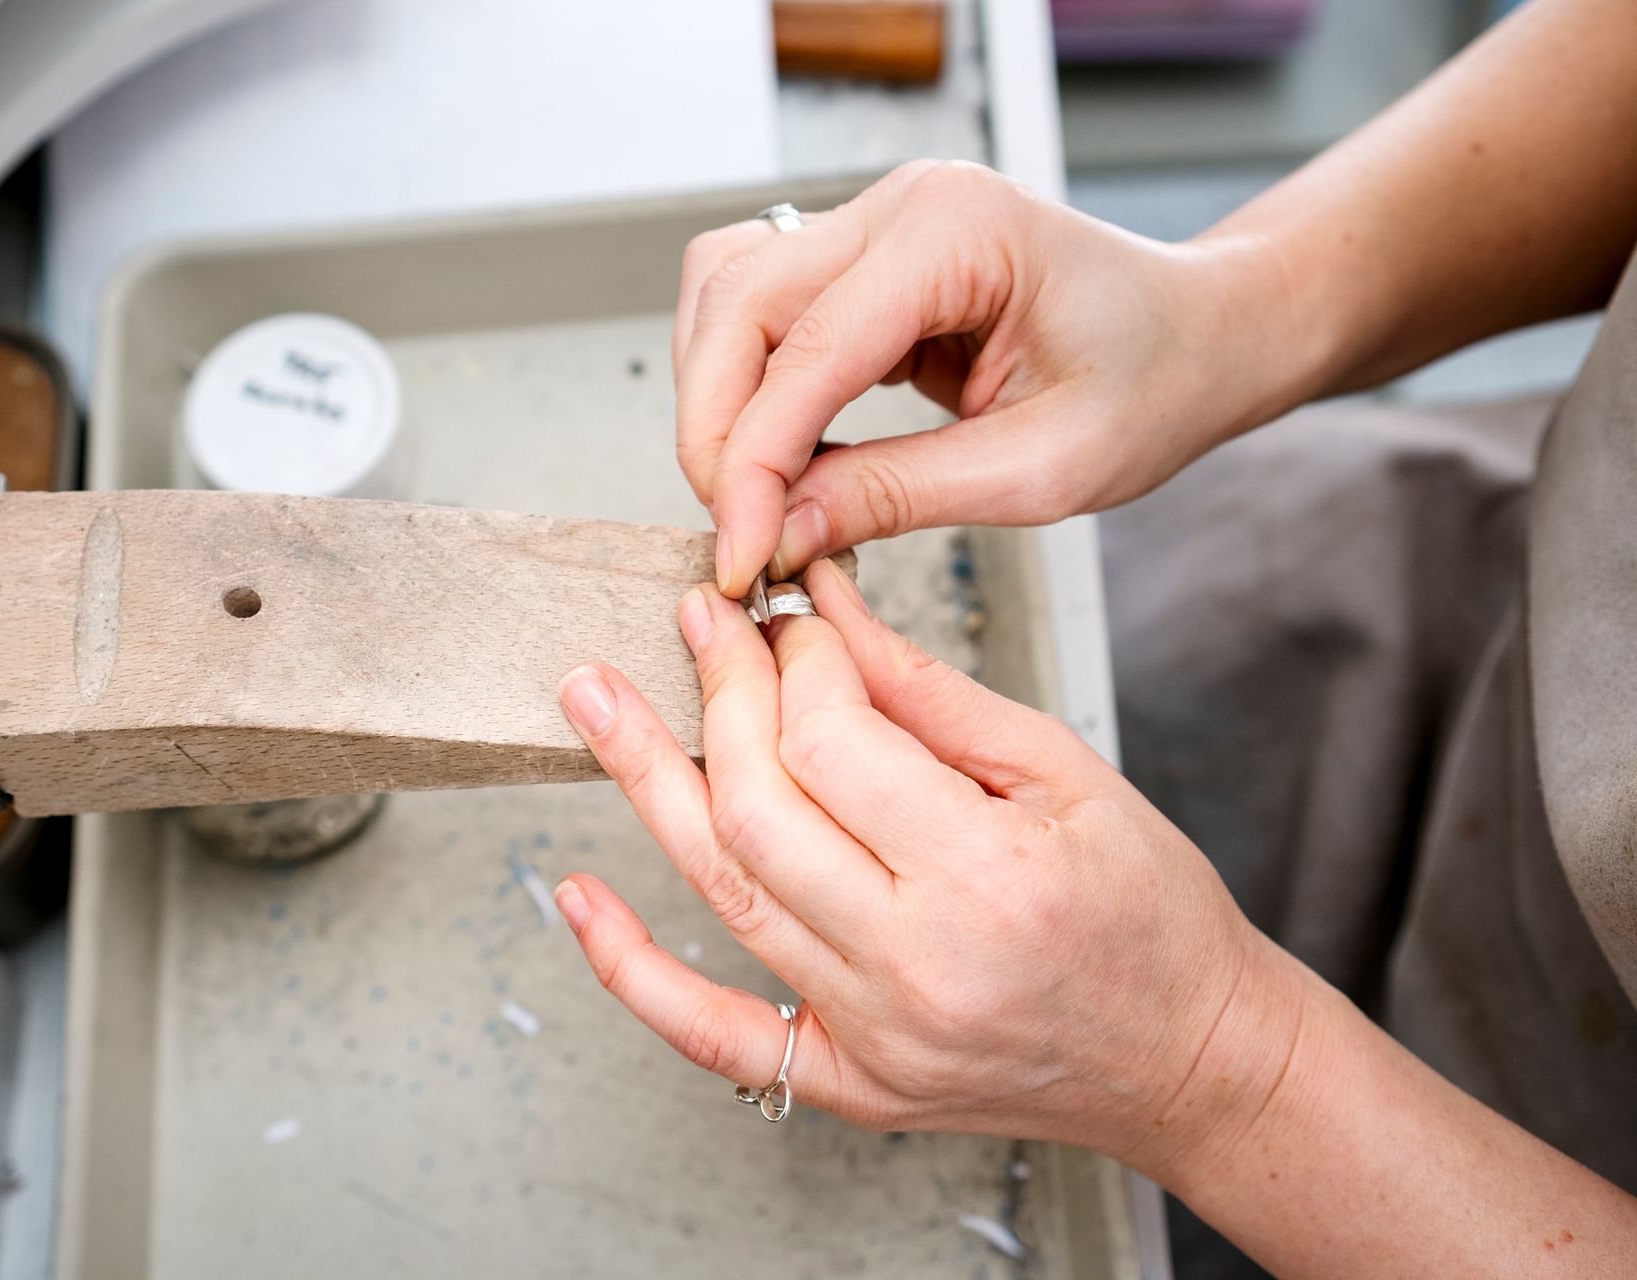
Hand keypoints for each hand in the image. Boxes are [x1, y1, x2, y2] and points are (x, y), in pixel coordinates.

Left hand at [553, 560, 1293, 1165]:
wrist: (1191, 1058)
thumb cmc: (1148, 914)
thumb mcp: (1063, 772)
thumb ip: (926, 693)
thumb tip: (823, 609)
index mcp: (989, 877)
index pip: (832, 741)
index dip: (793, 661)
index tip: (789, 615)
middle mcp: (916, 965)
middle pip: (757, 807)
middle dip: (717, 692)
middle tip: (698, 621)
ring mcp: (872, 1034)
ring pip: (721, 888)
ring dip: (646, 779)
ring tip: (594, 698)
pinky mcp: (848, 1080)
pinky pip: (709, 1028)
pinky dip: (629, 966)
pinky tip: (574, 899)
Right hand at [675, 161, 1310, 594]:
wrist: (1200, 335)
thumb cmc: (1153, 380)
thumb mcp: (1042, 467)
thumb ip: (901, 495)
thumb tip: (782, 533)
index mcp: (956, 230)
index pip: (805, 348)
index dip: (753, 462)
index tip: (743, 553)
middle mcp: (900, 205)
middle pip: (737, 303)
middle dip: (715, 431)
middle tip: (738, 535)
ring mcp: (874, 223)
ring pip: (727, 295)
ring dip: (716, 402)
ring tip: (754, 498)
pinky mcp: (862, 260)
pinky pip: (760, 311)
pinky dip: (745, 387)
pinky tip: (779, 458)